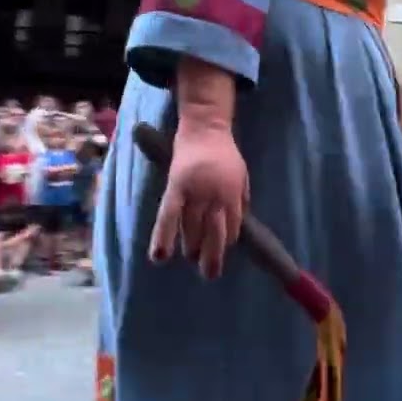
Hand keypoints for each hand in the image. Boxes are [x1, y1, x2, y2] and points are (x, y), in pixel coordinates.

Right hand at [149, 121, 248, 278]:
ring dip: (191, 247)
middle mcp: (216, 197)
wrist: (205, 128)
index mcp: (233, 195)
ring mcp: (195, 193)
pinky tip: (159, 256)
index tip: (221, 249)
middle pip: (213, 234)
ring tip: (190, 256)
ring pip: (191, 229)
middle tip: (209, 273)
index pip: (232, 228)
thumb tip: (239, 223)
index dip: (226, 241)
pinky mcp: (176, 188)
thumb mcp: (242, 176)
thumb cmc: (224, 153)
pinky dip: (163, 237)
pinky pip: (168, 217)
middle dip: (211, 256)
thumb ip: (240, 199)